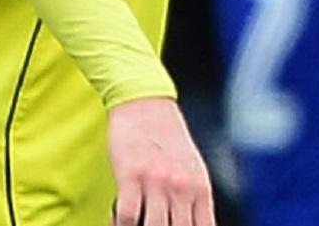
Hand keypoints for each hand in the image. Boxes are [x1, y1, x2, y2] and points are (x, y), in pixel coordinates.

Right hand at [108, 96, 214, 225]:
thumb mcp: (192, 170)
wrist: (147, 105)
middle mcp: (182, 185)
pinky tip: (118, 222)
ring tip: (137, 223)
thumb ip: (194, 200)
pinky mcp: (131, 175)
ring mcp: (157, 181)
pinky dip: (120, 225)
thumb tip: (197, 224)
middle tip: (154, 225)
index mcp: (200, 186)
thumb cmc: (169, 141)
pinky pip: (126, 216)